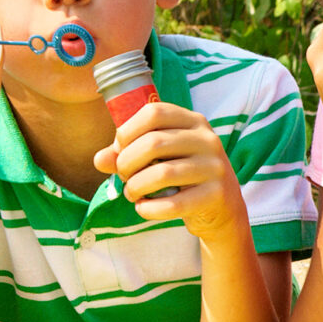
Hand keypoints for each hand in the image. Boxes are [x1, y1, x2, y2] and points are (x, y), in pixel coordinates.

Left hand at [95, 102, 248, 241]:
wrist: (223, 209)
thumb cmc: (184, 177)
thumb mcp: (160, 159)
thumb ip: (129, 154)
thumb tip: (99, 159)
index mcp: (193, 122)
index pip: (153, 112)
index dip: (127, 131)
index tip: (119, 149)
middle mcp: (207, 140)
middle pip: (153, 143)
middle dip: (127, 163)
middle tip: (123, 176)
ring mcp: (214, 167)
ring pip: (162, 174)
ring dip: (135, 187)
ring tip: (131, 194)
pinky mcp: (216, 195)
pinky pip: (174, 203)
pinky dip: (150, 209)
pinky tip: (143, 208)